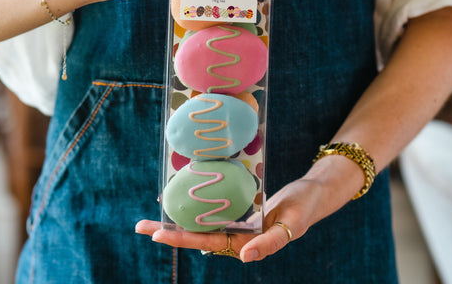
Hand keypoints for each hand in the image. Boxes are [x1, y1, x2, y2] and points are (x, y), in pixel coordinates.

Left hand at [135, 176, 333, 262]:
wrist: (312, 193)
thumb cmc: (305, 209)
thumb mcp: (291, 226)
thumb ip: (270, 243)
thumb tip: (244, 257)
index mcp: (246, 242)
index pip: (208, 242)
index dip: (183, 238)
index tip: (158, 234)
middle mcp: (237, 234)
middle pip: (197, 233)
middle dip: (168, 230)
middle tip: (139, 226)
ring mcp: (236, 220)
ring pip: (202, 220)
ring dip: (178, 218)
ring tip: (151, 216)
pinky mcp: (239, 207)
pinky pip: (214, 206)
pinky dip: (197, 203)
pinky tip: (183, 197)